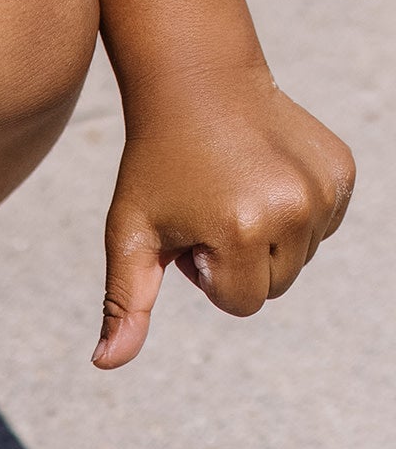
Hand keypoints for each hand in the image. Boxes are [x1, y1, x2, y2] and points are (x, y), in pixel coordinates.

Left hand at [95, 67, 353, 367]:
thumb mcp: (129, 234)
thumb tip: (106, 364)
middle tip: (208, 214)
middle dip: (239, 264)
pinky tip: (261, 179)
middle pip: (274, 287)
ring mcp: (326, 190)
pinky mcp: (343, 171)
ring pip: (301, 258)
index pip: (239, 304)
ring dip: (267, 241)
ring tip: (232, 194)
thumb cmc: (155, 166)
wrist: (199, 85)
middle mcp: (294, 211)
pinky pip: (324, 224)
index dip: (206, 278)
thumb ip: (126, 302)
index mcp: (242, 233)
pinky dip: (295, 215)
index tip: (189, 236)